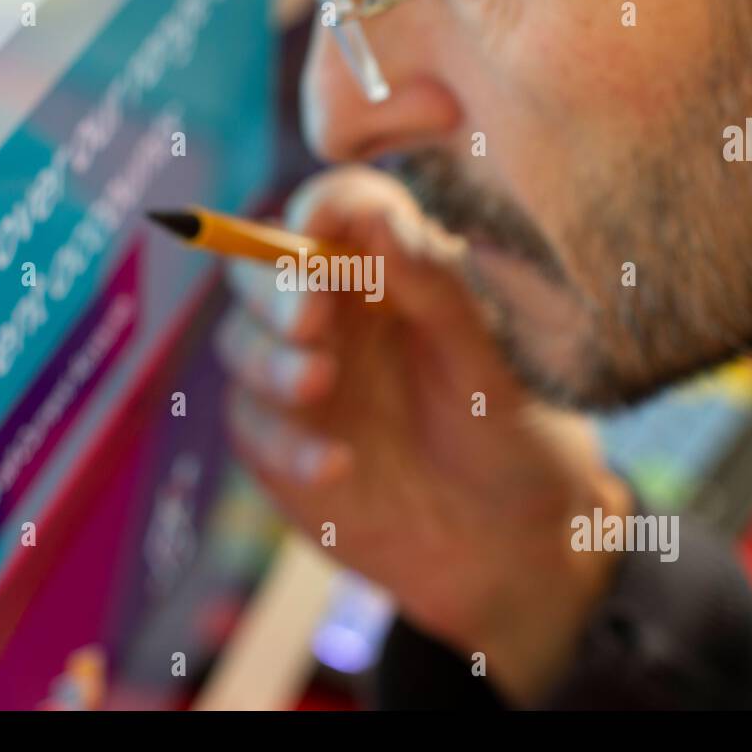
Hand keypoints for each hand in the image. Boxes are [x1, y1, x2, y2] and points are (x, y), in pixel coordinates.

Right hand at [217, 166, 632, 703]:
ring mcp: (299, 373)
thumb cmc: (511, 438)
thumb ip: (436, 289)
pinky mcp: (278, 438)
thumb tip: (377, 217)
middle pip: (263, 266)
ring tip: (317, 382)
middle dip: (275, 285)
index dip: (322, 207)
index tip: (319, 229)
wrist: (504, 544)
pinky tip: (336, 464)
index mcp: (390, 268)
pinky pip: (252, 425)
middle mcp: (333, 312)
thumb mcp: (489, 366)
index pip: (339, 208)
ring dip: (269, 358)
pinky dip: (284, 441)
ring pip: (241, 340)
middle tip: (310, 318)